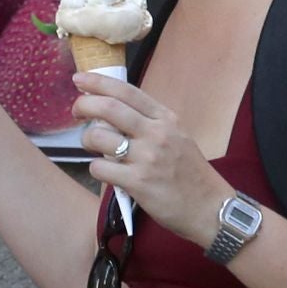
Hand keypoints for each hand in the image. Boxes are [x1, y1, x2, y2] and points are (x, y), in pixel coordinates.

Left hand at [75, 71, 233, 246]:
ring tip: (91, 146)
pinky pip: (100, 168)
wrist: (210, 208)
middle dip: (84, 105)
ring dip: (86, 139)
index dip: (98, 82)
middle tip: (76, 111)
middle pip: (108, 108)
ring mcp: (147, 158)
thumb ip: (149, 123)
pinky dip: (97, 168)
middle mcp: (157, 133)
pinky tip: (106, 172)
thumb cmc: (190, 174)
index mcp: (166, 119)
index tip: (79, 79)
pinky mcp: (138, 182)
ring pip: (98, 137)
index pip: (126, 91)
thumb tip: (112, 113)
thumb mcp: (177, 137)